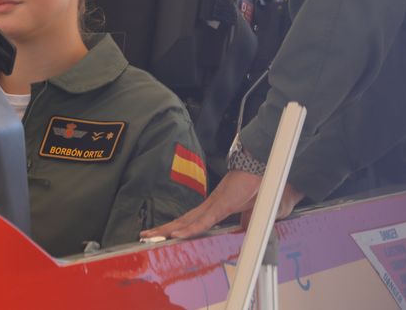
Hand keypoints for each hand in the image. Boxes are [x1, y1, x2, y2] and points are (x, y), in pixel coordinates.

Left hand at [141, 170, 260, 238]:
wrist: (261, 170)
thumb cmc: (256, 186)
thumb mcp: (251, 210)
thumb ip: (245, 220)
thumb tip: (243, 229)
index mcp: (214, 208)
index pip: (190, 221)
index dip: (177, 228)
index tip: (164, 234)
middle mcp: (208, 207)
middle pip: (181, 221)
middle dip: (163, 229)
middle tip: (144, 235)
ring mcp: (213, 206)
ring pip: (186, 222)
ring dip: (169, 230)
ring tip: (151, 236)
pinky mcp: (220, 206)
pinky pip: (203, 222)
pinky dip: (190, 229)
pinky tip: (176, 235)